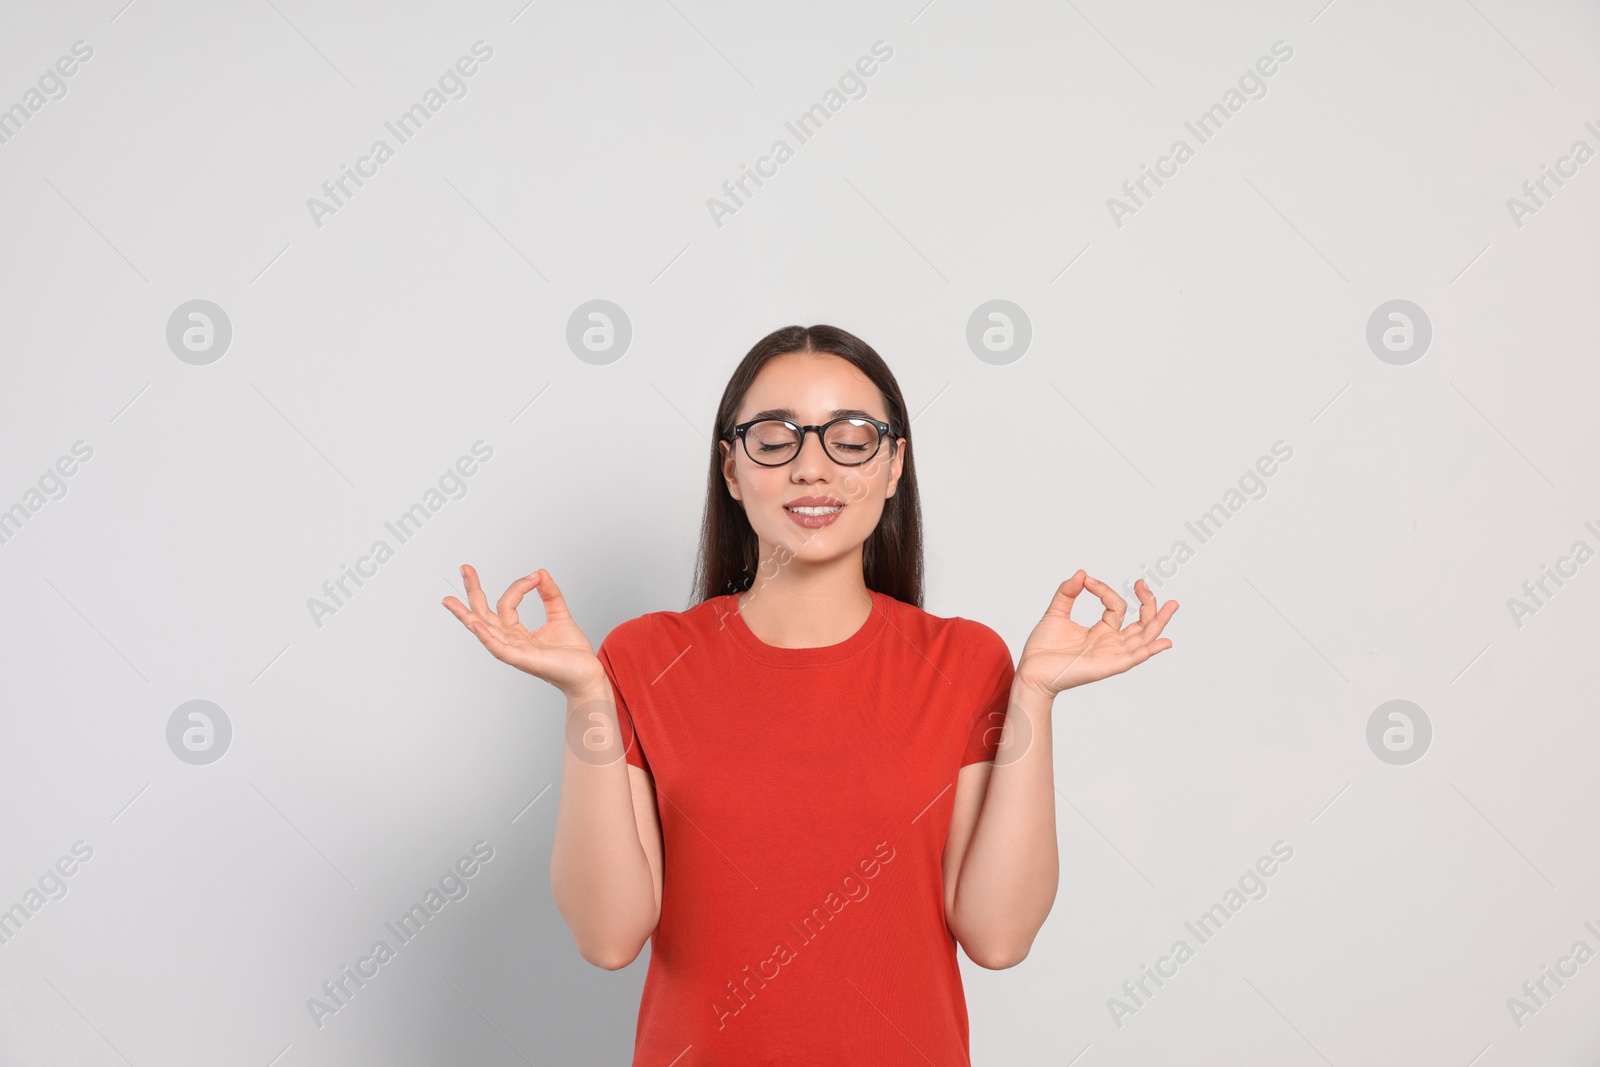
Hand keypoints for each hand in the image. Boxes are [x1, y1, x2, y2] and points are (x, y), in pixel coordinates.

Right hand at [442, 565, 606, 697]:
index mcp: (516, 632)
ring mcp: (514, 651)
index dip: (519, 586)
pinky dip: (486, 637)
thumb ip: (550, 594)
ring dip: (466, 616)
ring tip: (450, 601)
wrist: (588, 673)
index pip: (506, 604)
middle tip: (464, 568)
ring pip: (484, 631)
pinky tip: (475, 625)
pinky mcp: (522, 660)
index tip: (535, 576)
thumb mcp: (559, 614)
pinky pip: (499, 648)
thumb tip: (540, 572)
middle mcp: (510, 641)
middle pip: (484, 615)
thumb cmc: (572, 652)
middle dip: (473, 592)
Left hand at [1016, 571, 1177, 697]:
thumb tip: (1081, 573)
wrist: (1031, 671)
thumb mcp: (1056, 613)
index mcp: (1102, 631)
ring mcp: (1112, 655)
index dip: (1104, 590)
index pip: (1116, 606)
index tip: (1087, 581)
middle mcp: (1111, 643)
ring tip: (1173, 605)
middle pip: (1142, 624)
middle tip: (1143, 584)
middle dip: (1149, 604)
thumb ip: (1067, 592)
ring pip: (1144, 638)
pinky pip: (1133, 658)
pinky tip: (1164, 642)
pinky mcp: (1108, 666)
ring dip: (1159, 622)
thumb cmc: (1043, 648)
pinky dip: (1149, 650)